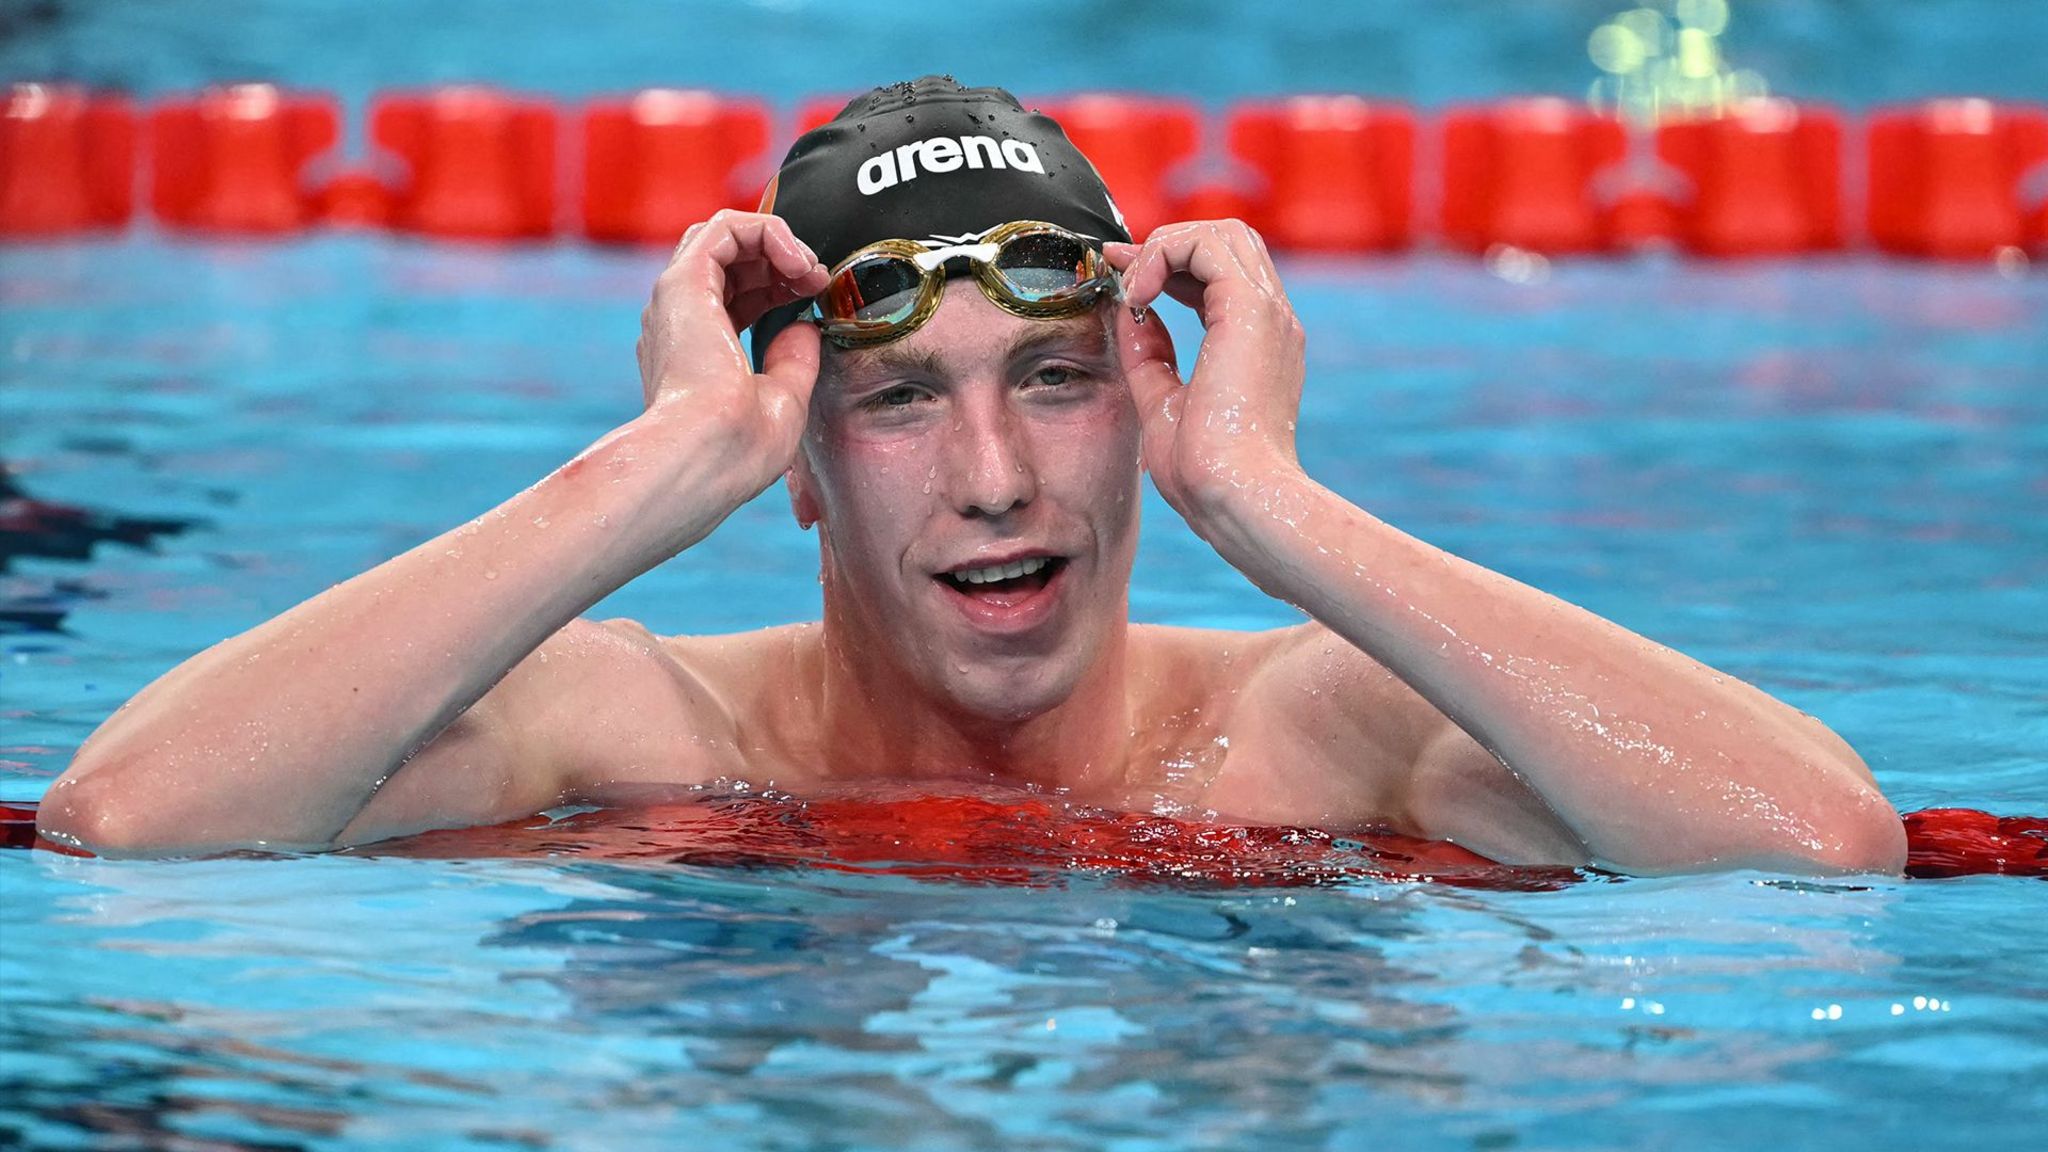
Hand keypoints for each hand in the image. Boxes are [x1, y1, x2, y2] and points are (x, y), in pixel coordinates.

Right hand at [636, 210, 829, 499]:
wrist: (705, 457)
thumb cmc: (735, 450)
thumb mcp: (781, 401)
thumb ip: (792, 358)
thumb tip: (806, 325)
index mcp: (695, 352)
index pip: (735, 296)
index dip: (780, 287)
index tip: (814, 300)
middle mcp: (678, 323)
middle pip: (728, 262)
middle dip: (780, 262)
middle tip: (817, 281)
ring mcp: (676, 301)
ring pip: (722, 237)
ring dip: (775, 242)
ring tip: (808, 269)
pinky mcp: (684, 282)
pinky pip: (724, 228)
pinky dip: (766, 231)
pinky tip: (795, 261)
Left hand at [1103, 220, 1305, 527]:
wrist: (1236, 497)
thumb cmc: (1205, 472)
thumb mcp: (1161, 402)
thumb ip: (1149, 355)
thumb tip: (1132, 312)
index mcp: (1257, 343)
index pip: (1219, 271)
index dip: (1167, 262)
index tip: (1120, 271)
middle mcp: (1270, 320)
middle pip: (1226, 239)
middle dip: (1167, 242)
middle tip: (1122, 268)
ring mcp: (1267, 311)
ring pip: (1221, 232)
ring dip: (1167, 244)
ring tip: (1135, 286)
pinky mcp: (1250, 309)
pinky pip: (1207, 245)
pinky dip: (1166, 253)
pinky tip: (1142, 292)